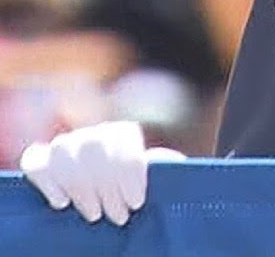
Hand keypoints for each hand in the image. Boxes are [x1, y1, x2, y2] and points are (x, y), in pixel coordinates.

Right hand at [20, 121, 185, 225]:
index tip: (136, 201)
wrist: (110, 202)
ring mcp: (65, 146)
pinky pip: (34, 160)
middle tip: (118, 216)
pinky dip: (46, 180)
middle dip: (107, 185)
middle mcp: (93, 133)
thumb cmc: (134, 193)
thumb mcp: (153, 178)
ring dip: (80, 187)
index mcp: (123, 133)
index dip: (129, 169)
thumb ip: (162, 164)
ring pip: (64, 150)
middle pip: (94, 145)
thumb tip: (165, 159)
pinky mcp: (41, 162)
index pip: (124, 137)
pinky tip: (61, 202)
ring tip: (95, 214)